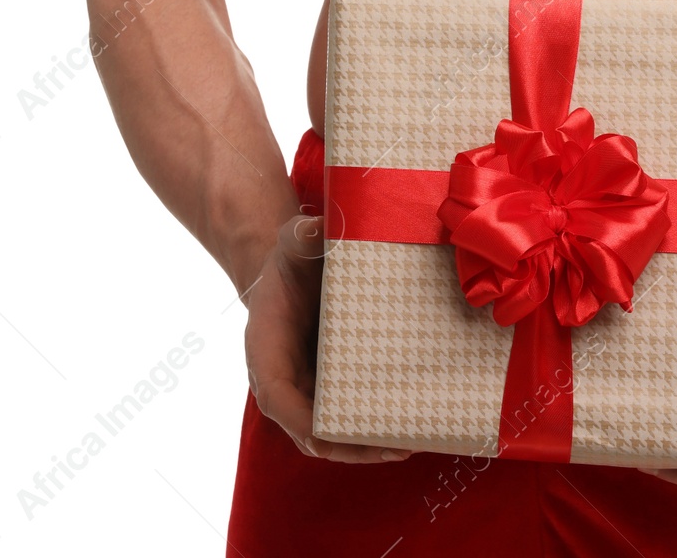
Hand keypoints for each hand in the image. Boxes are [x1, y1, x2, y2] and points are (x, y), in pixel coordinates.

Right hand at [242, 213, 412, 463]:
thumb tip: (320, 229)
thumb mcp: (294, 239)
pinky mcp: (335, 387)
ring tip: (409, 445)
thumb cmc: (292, 257)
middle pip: (310, 431)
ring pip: (332, 436)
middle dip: (349, 447)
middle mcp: (286, 379)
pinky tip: (409, 429)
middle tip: (393, 447)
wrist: (298, 267)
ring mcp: (311, 388)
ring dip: (366, 448)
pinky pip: (350, 419)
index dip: (301, 419)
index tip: (328, 434)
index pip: (277, 396)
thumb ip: (302, 234)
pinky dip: (374, 431)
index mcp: (267, 350)